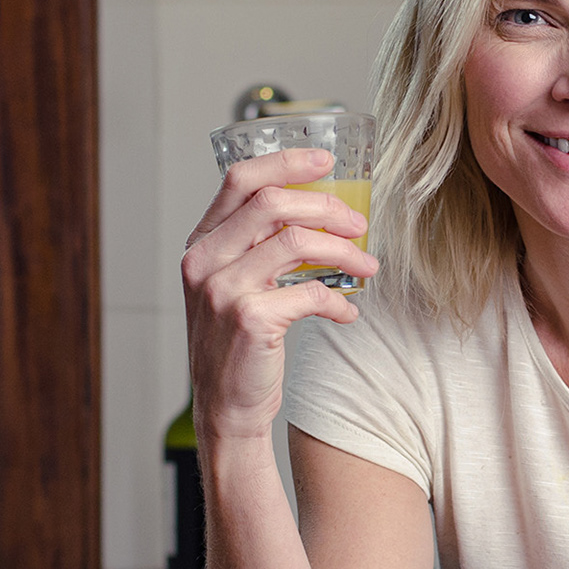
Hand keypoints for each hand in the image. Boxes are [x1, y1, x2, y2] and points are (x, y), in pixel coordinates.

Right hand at [182, 148, 378, 444]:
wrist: (226, 407)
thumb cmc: (237, 346)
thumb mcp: (234, 286)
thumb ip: (259, 247)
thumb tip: (319, 211)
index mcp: (201, 244)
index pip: (240, 180)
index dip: (286, 161)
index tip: (326, 161)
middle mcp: (205, 261)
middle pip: (273, 202)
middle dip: (327, 207)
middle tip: (360, 225)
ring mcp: (224, 290)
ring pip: (297, 241)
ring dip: (344, 251)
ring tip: (367, 267)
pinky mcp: (250, 319)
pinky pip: (311, 293)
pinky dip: (339, 301)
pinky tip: (346, 314)